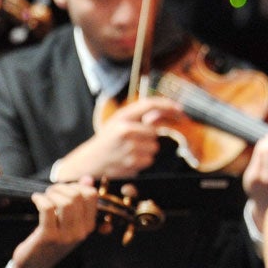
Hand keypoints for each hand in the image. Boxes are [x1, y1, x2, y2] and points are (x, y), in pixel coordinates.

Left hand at [12, 177, 97, 267]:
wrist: (33, 266)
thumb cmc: (51, 240)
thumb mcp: (70, 222)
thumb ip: (80, 200)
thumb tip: (87, 179)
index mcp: (88, 226)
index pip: (92, 196)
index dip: (78, 186)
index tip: (66, 189)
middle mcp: (80, 231)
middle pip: (77, 196)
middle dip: (62, 187)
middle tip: (52, 191)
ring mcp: (65, 235)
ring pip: (65, 202)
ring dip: (52, 193)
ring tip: (44, 196)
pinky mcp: (48, 236)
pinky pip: (47, 208)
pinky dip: (40, 199)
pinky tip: (36, 199)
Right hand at [59, 97, 182, 179]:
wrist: (88, 162)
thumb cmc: (107, 141)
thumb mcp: (119, 123)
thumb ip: (140, 117)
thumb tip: (161, 114)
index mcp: (122, 117)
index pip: (150, 104)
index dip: (167, 105)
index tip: (179, 109)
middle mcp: (126, 130)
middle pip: (155, 131)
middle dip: (149, 137)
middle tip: (133, 140)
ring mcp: (129, 147)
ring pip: (154, 147)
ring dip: (146, 150)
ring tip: (129, 150)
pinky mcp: (131, 163)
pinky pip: (149, 160)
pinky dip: (142, 161)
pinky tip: (128, 159)